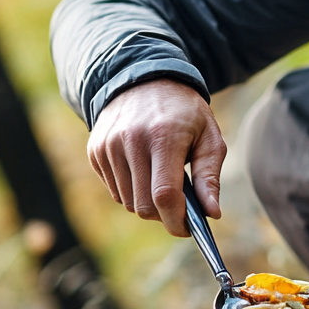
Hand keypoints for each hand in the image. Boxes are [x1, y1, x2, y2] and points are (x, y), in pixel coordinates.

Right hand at [87, 80, 225, 236]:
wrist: (144, 78)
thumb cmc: (185, 113)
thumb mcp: (209, 137)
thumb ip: (210, 177)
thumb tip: (212, 214)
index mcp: (164, 137)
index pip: (165, 195)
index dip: (176, 220)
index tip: (187, 229)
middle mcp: (131, 141)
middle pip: (144, 205)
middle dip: (164, 215)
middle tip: (179, 208)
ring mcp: (108, 145)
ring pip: (127, 202)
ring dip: (147, 203)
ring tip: (162, 182)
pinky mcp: (95, 150)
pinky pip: (114, 190)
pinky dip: (131, 191)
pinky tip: (144, 171)